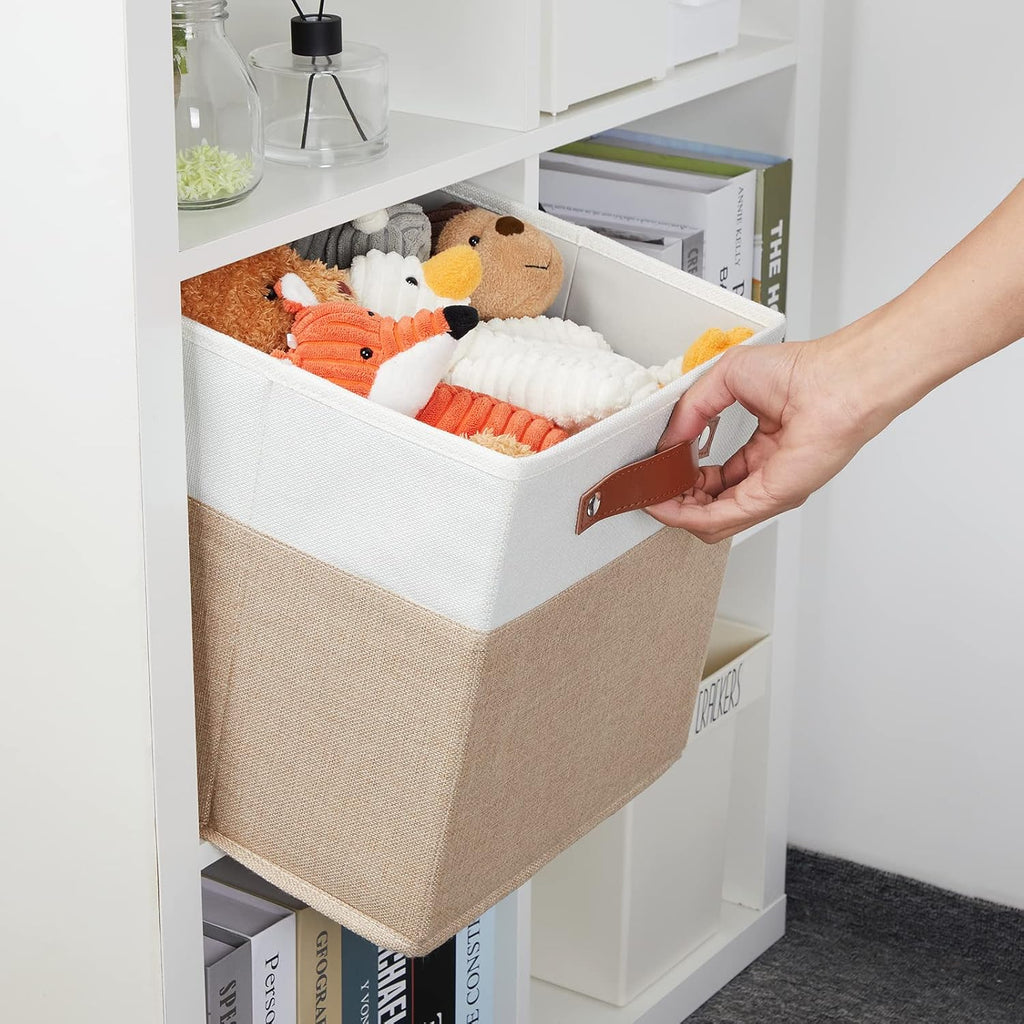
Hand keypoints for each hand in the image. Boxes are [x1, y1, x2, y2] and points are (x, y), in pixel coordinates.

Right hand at [647, 336, 884, 542]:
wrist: (836, 380)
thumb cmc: (802, 371)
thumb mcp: (727, 378)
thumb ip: (692, 409)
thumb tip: (668, 440)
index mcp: (762, 449)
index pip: (714, 477)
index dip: (682, 475)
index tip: (660, 466)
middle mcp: (765, 475)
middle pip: (708, 504)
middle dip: (675, 498)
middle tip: (652, 485)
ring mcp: (768, 491)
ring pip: (709, 520)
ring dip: (675, 510)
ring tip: (652, 495)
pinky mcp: (769, 498)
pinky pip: (717, 518)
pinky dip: (685, 515)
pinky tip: (665, 503)